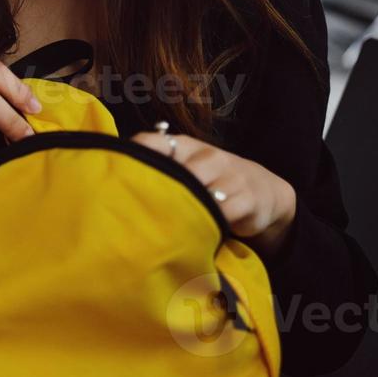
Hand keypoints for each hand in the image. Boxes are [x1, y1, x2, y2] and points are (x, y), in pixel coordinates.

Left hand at [132, 130, 296, 258]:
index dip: (135, 157)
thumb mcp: (187, 164)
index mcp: (185, 146)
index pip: (153, 142)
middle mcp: (207, 156)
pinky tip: (194, 234)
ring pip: (199, 194)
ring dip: (182, 212)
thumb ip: (159, 166)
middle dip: (158, 193)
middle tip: (136, 213)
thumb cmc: (212, 178)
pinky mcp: (246, 200)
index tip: (116, 175)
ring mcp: (228, 177)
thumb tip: (114, 177)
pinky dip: (207, 226)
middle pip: (176, 173)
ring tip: (164, 228)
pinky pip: (221, 214)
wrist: (263, 190)